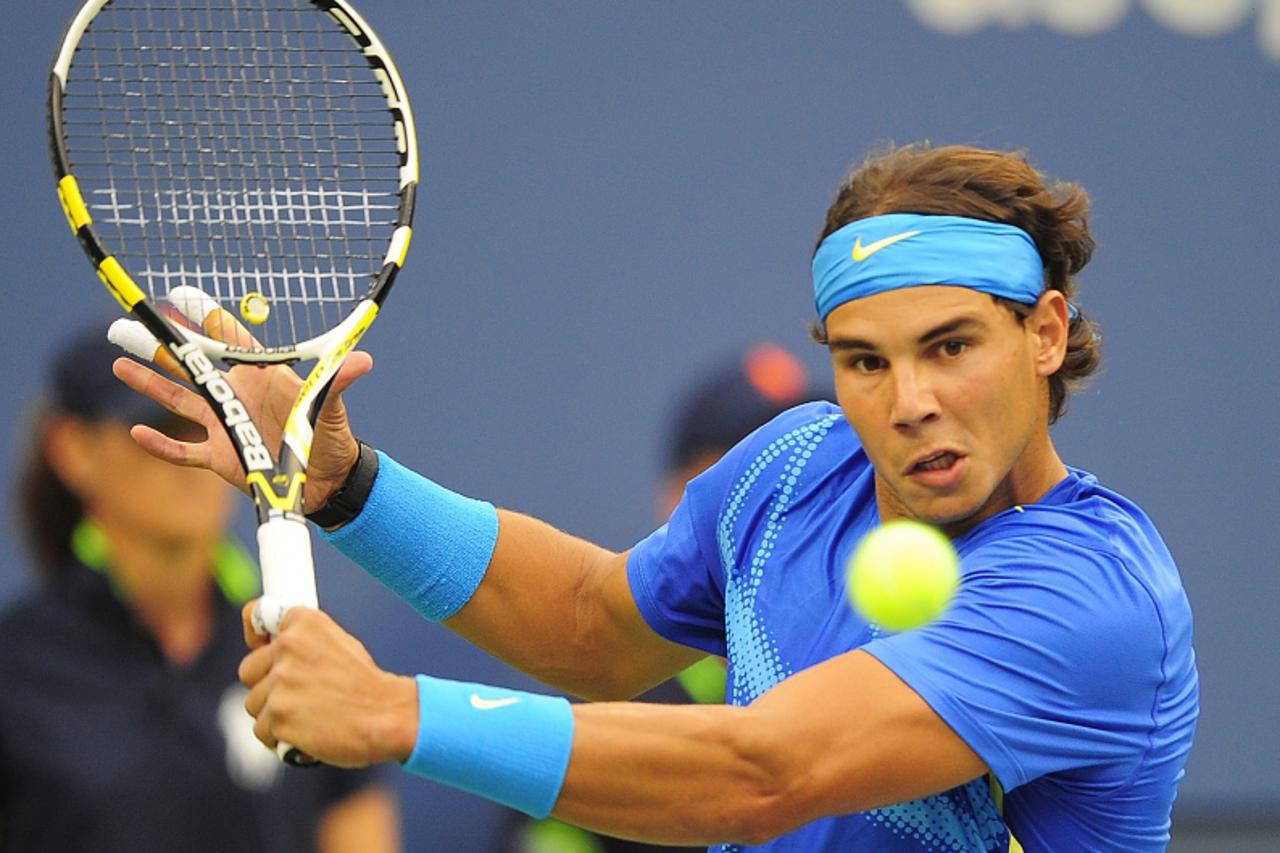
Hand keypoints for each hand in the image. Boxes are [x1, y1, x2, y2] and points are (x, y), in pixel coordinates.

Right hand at [111, 314, 372, 511]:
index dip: (204, 319)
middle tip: (127, 326)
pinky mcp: (221, 457)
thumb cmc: (330, 435)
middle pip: (191, 366)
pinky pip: (183, 450)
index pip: (227, 341)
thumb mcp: (331, 405)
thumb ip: (337, 381)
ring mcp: (225, 425)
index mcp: (260, 376)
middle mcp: (236, 395)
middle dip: (161, 347)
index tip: (177, 297)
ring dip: (149, 386)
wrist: (327, 480)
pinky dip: (160, 445)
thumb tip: (364, 360)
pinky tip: (135, 433)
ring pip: (178, 401)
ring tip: (119, 366)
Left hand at [239, 603, 418, 766]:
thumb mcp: (340, 644)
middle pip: (248, 670)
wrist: (387, 716)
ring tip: (307, 717)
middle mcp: (288, 646)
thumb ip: (305, 643)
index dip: (255, 636)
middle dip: (266, 685)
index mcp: (304, 622)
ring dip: (274, 715)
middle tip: (296, 695)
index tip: (260, 646)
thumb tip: (272, 647)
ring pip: (254, 703)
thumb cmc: (366, 685)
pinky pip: (261, 730)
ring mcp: (281, 682)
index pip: (254, 614)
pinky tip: (305, 734)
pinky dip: (279, 738)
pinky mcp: (278, 716)